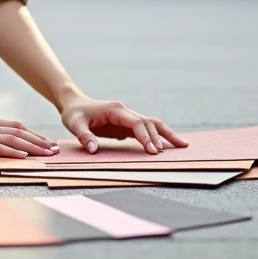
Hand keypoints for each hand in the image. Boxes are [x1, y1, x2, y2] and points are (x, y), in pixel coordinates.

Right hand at [0, 114, 60, 158]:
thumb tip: (3, 147)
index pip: (17, 127)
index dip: (35, 135)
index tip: (49, 143)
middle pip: (20, 131)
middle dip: (40, 141)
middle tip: (55, 150)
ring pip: (13, 138)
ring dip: (33, 146)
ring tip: (47, 154)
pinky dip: (13, 151)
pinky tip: (24, 156)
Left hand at [60, 95, 188, 154]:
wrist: (74, 104)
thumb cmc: (74, 114)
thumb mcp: (74, 124)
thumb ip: (84, 136)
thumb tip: (92, 150)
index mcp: (116, 109)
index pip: (136, 122)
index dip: (145, 136)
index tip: (153, 150)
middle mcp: (125, 111)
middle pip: (148, 123)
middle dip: (159, 137)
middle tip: (166, 154)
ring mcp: (128, 117)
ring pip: (152, 124)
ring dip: (166, 134)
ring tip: (183, 145)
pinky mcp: (127, 125)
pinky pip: (146, 130)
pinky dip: (158, 136)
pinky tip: (168, 145)